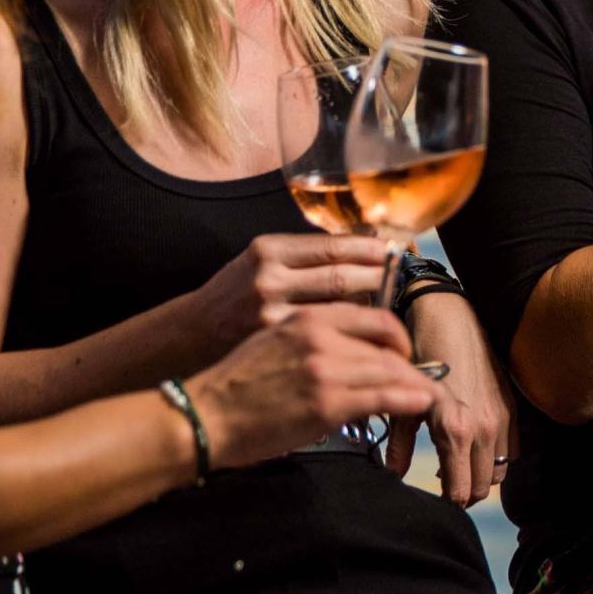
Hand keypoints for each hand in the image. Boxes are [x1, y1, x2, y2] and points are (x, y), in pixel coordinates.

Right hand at [185, 233, 390, 359]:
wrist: (188, 340)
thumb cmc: (229, 302)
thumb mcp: (258, 265)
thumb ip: (301, 258)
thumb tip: (358, 245)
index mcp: (268, 250)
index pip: (333, 246)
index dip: (370, 249)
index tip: (394, 251)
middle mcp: (270, 278)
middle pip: (342, 277)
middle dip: (380, 279)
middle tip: (404, 283)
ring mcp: (273, 315)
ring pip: (340, 311)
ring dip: (374, 314)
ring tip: (395, 313)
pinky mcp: (277, 348)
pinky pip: (330, 341)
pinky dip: (356, 341)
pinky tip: (372, 342)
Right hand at [188, 302, 437, 470]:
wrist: (204, 414)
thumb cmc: (234, 381)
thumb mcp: (272, 337)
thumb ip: (309, 332)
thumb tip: (344, 343)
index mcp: (305, 315)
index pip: (369, 313)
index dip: (395, 331)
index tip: (402, 346)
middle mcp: (319, 334)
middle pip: (385, 340)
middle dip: (408, 359)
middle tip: (418, 374)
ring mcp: (325, 367)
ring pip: (389, 367)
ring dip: (414, 381)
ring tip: (426, 393)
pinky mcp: (327, 402)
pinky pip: (383, 396)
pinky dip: (409, 398)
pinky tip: (420, 402)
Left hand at [390, 292, 513, 505]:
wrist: (450, 316)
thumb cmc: (422, 356)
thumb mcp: (403, 402)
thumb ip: (399, 446)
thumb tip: (393, 476)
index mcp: (455, 431)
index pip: (461, 492)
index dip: (447, 502)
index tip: (435, 498)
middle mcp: (483, 429)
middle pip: (483, 488)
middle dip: (464, 492)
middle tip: (445, 483)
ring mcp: (501, 417)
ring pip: (499, 471)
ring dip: (481, 474)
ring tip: (459, 463)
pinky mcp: (510, 405)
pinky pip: (512, 449)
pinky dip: (497, 456)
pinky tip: (476, 444)